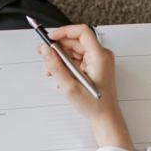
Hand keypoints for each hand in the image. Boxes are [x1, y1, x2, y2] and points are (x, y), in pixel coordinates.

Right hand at [39, 24, 134, 150]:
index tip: (50, 38)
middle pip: (76, 41)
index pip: (81, 32)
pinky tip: (60, 77)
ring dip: (61, 59)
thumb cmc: (94, 105)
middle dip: (58, 49)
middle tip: (45, 56)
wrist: (105, 118)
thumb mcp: (70, 86)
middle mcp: (101, 56)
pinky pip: (78, 59)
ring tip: (51, 71)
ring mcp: (98, 61)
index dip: (64, 32)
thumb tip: (45, 50)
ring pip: (75, 51)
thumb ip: (55, 66)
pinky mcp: (95, 67)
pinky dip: (67, 65)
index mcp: (99, 57)